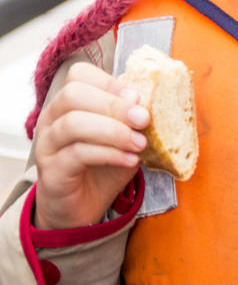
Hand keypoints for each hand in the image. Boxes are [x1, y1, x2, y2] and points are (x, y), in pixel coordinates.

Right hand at [33, 63, 149, 230]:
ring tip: (140, 143)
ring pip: (73, 123)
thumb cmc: (100, 168)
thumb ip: (130, 119)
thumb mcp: (123, 138)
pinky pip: (77, 154)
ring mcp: (47, 145)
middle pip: (73, 94)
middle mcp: (52, 119)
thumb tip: (143, 100)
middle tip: (143, 119)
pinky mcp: (51, 171)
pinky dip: (109, 154)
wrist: (78, 210)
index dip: (110, 82)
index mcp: (68, 103)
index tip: (137, 98)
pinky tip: (129, 159)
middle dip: (114, 104)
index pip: (78, 75)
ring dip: (113, 131)